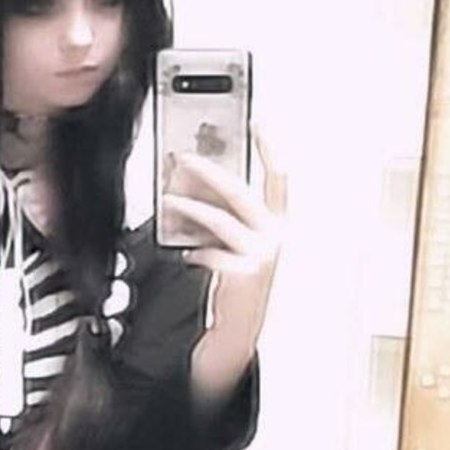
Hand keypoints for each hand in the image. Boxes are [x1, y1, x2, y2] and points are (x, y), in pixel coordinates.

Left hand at [162, 126, 286, 407]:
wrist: (240, 326)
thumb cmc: (238, 281)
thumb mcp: (239, 243)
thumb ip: (227, 217)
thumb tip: (197, 186)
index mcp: (278, 225)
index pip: (280, 178)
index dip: (271, 149)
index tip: (257, 123)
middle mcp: (275, 237)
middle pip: (241, 193)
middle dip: (210, 172)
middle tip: (184, 159)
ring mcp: (261, 256)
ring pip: (220, 219)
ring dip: (190, 207)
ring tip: (169, 200)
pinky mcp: (243, 273)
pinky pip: (211, 250)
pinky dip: (195, 246)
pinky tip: (186, 248)